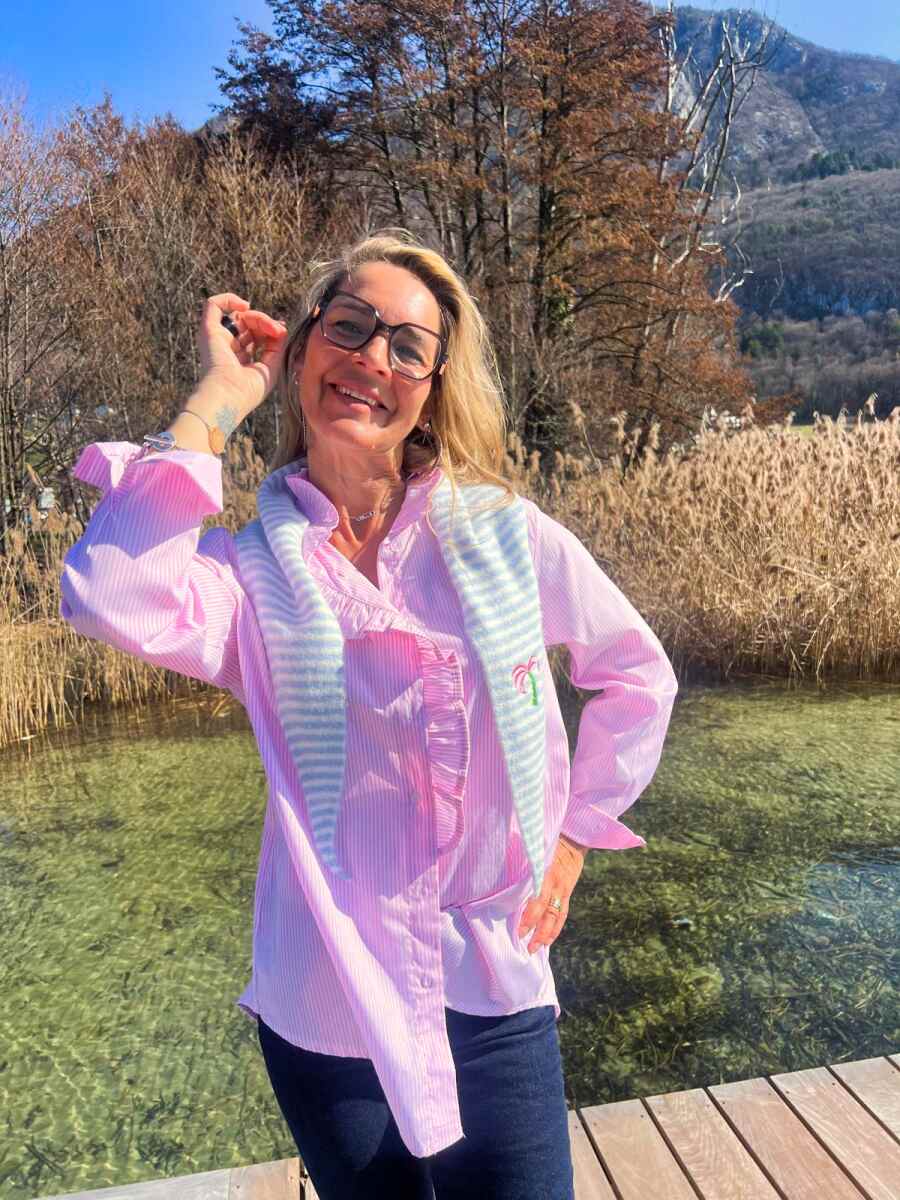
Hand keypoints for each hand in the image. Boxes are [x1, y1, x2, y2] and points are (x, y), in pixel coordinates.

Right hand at [199, 292, 288, 415]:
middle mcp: (227, 348)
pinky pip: (213, 304)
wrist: (228, 396)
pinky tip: (245, 306)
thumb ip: (277, 347)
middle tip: (278, 331)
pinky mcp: (208, 330)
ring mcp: (217, 339)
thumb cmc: (248, 390)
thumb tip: (281, 327)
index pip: (255, 337)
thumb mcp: (271, 367)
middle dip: (266, 324)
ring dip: (258, 317)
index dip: (269, 330)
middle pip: (249, 325)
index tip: (281, 332)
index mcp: (240, 360)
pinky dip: (229, 299)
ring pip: (238, 315)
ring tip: (269, 326)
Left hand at [517, 834, 587, 953]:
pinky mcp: (567, 893)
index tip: (518, 929)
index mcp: (545, 872)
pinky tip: (547, 940)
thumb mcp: (535, 849)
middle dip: (535, 929)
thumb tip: (500, 877)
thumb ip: (523, 864)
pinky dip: (555, 929)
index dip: (529, 916)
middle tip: (522, 943)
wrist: (573, 839)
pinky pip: (563, 914)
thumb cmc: (547, 842)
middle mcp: (555, 884)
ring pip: (556, 917)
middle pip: (546, 911)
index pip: (538, 899)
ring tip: (535, 948)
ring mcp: (563, 890)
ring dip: (546, 934)